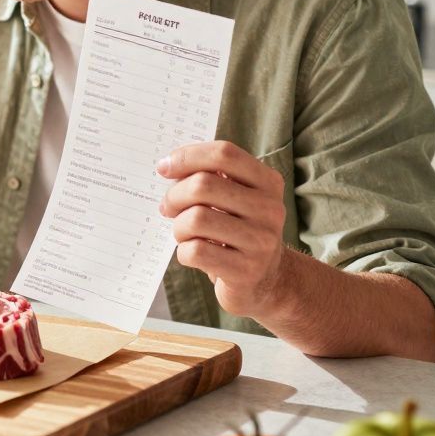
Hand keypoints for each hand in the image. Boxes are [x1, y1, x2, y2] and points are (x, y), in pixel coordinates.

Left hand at [157, 141, 288, 317]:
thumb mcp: (234, 198)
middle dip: (174, 196)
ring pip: (196, 219)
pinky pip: (195, 251)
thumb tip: (168, 166)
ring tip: (185, 234)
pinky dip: (184, 252)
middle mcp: (270, 209)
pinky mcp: (246, 271)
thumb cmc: (237, 231)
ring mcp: (260, 241)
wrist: (267, 280)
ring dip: (179, 227)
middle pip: (203, 185)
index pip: (224, 154)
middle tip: (168, 208)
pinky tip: (194, 254)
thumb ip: (208, 176)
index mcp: (267, 183)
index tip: (164, 168)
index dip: (188, 157)